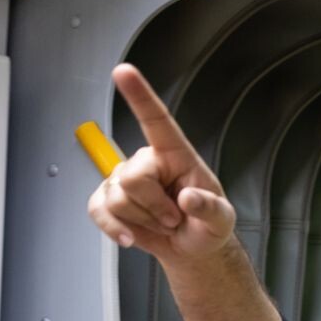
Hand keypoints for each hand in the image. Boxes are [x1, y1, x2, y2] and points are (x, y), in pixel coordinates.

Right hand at [86, 65, 235, 265]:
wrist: (192, 248)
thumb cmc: (207, 225)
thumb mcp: (221, 220)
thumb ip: (210, 209)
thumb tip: (189, 199)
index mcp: (177, 155)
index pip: (157, 122)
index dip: (139, 96)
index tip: (123, 71)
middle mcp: (148, 162)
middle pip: (133, 178)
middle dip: (155, 207)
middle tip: (174, 218)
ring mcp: (125, 180)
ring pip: (117, 198)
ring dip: (143, 220)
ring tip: (162, 223)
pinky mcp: (108, 199)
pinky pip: (99, 210)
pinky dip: (114, 228)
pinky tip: (130, 236)